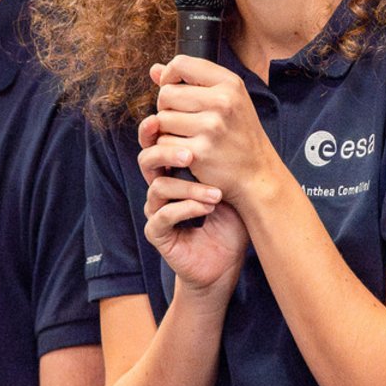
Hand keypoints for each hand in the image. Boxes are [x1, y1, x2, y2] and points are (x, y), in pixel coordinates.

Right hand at [137, 111, 247, 295]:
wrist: (225, 262)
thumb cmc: (230, 221)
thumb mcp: (231, 186)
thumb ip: (227, 160)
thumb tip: (237, 123)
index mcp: (175, 172)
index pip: (161, 144)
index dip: (166, 132)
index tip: (187, 123)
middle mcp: (161, 188)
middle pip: (148, 159)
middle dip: (166, 152)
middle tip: (189, 154)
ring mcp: (156, 210)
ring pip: (159, 187)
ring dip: (189, 187)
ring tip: (215, 194)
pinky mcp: (157, 232)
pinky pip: (163, 215)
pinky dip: (187, 208)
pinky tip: (208, 208)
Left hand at [146, 56, 283, 207]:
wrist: (258, 173)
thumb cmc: (240, 134)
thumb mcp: (228, 100)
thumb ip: (193, 82)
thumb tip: (154, 70)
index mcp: (230, 84)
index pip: (181, 64)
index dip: (169, 76)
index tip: (172, 89)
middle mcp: (222, 102)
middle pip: (166, 94)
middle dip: (166, 107)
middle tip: (180, 119)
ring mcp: (211, 127)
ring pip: (161, 119)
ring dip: (166, 130)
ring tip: (185, 136)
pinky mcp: (199, 152)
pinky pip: (163, 143)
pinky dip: (169, 149)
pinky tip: (185, 151)